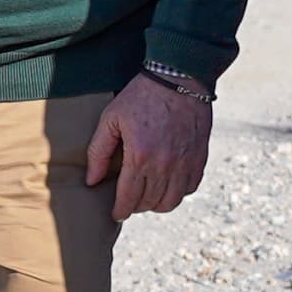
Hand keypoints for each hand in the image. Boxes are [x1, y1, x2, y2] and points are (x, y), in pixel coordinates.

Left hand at [84, 73, 212, 221]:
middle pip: (149, 203)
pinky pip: (189, 188)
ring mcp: (185, 164)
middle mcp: (164, 166)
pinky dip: (177, 192)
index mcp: (140, 157)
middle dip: (136, 206)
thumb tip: (91, 181)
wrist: (179, 78)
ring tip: (147, 195)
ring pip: (170, 202)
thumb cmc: (141, 96)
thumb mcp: (111, 119)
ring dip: (156, 203)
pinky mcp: (199, 159)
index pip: (128, 199)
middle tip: (129, 199)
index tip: (116, 213)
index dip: (120, 210)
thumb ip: (98, 152)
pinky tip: (167, 183)